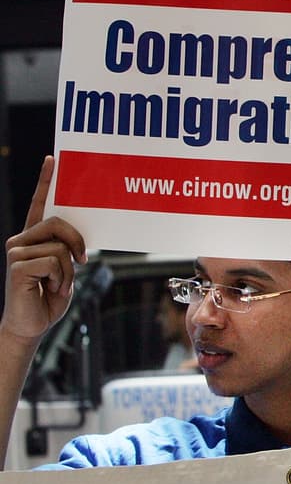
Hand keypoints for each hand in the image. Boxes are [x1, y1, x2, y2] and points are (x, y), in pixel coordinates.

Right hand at [1, 156, 86, 343]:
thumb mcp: (66, 269)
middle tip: (82, 261)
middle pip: (59, 223)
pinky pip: (54, 262)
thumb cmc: (49, 296)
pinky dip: (62, 279)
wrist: (32, 324)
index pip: (40, 205)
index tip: (53, 159)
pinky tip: (51, 289)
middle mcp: (22, 239)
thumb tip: (80, 240)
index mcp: (35, 237)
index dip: (46, 182)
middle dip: (77, 242)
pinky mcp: (17, 265)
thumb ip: (68, 249)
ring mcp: (16, 251)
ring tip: (59, 284)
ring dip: (70, 270)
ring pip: (60, 247)